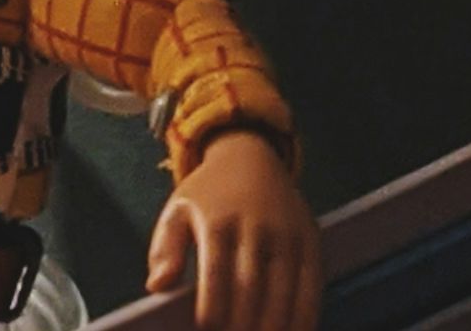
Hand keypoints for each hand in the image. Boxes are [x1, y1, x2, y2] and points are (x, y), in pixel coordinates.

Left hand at [147, 129, 320, 330]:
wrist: (250, 157)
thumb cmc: (208, 194)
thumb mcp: (177, 210)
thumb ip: (165, 249)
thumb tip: (157, 287)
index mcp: (217, 222)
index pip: (215, 276)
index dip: (212, 313)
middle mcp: (255, 227)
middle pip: (251, 289)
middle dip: (242, 326)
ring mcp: (287, 235)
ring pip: (284, 292)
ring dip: (274, 326)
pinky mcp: (310, 240)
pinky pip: (312, 286)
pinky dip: (305, 316)